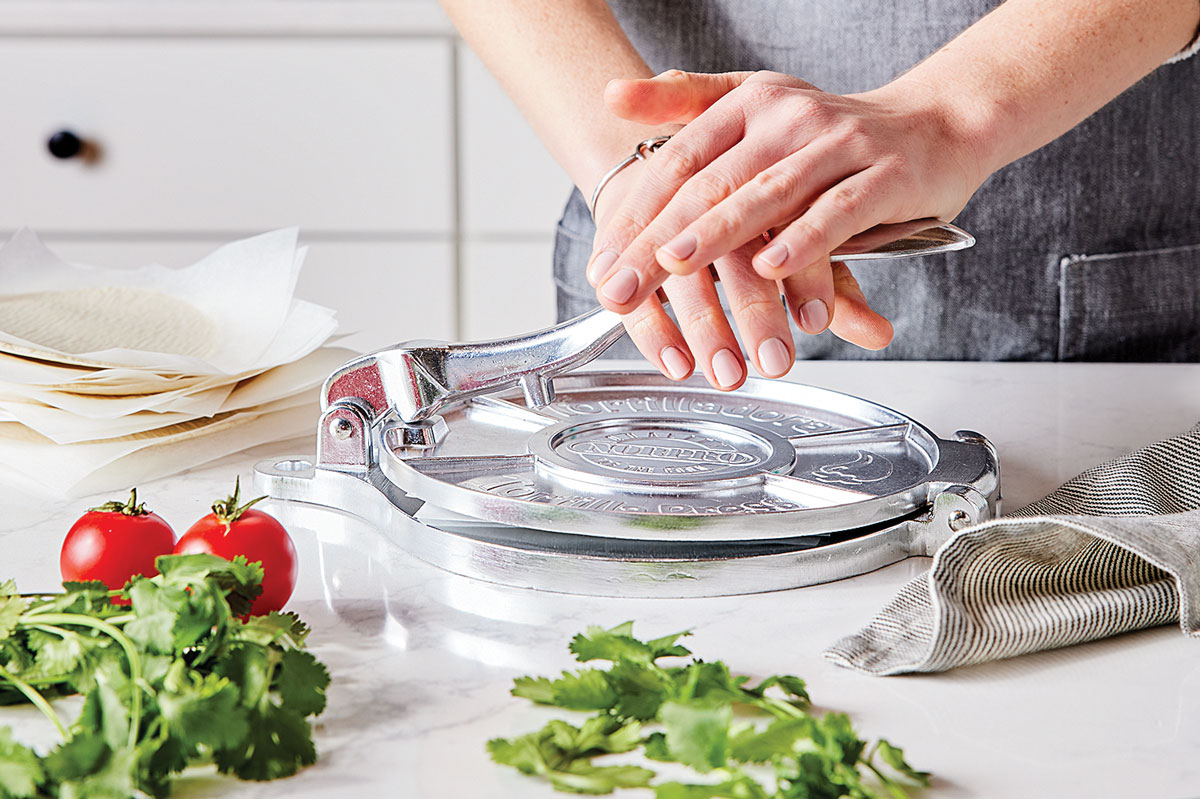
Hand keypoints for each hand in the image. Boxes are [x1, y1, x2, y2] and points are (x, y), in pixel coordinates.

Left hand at [588, 70, 983, 384]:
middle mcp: (789, 117)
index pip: (678, 161)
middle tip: (620, 286)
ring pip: (767, 196)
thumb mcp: (756, 106)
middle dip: (658, 241)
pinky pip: (837, 211)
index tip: (602, 263)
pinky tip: (772, 269)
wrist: (939, 123)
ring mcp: (838, 144)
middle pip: (711, 184)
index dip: (636, 213)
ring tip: (674, 267)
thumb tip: (610, 96)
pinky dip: (803, 241)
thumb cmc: (835, 134)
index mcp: (750, 102)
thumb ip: (686, 104)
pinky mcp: (884, 176)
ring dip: (718, 235)